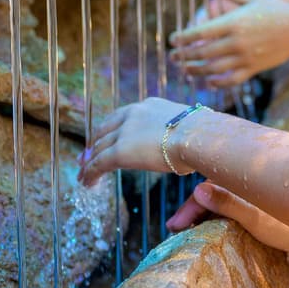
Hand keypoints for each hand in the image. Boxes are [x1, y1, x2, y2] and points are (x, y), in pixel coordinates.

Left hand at [77, 97, 208, 186]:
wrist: (198, 135)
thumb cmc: (204, 134)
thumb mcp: (188, 125)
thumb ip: (178, 131)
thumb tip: (186, 142)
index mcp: (149, 105)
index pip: (123, 116)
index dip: (112, 129)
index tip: (107, 138)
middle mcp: (133, 114)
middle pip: (106, 129)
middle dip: (95, 143)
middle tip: (87, 155)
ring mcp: (124, 132)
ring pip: (99, 148)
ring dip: (90, 161)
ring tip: (84, 174)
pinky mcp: (119, 151)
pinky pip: (98, 163)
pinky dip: (90, 172)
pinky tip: (87, 182)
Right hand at [168, 181, 288, 262]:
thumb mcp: (255, 219)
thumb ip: (227, 204)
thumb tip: (198, 189)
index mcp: (245, 178)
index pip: (207, 188)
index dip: (189, 207)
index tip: (173, 227)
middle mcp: (248, 181)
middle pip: (212, 191)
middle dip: (192, 209)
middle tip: (173, 230)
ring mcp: (254, 192)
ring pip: (221, 198)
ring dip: (204, 212)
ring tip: (186, 230)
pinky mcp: (260, 203)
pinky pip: (232, 205)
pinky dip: (217, 215)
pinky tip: (209, 226)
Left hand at [171, 0, 288, 86]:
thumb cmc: (275, 9)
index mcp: (234, 22)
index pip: (200, 32)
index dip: (183, 38)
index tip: (172, 40)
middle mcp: (237, 41)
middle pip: (203, 52)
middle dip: (185, 56)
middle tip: (173, 57)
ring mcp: (245, 57)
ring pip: (214, 68)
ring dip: (196, 70)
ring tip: (186, 70)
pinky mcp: (254, 68)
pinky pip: (231, 79)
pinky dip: (217, 82)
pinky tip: (208, 81)